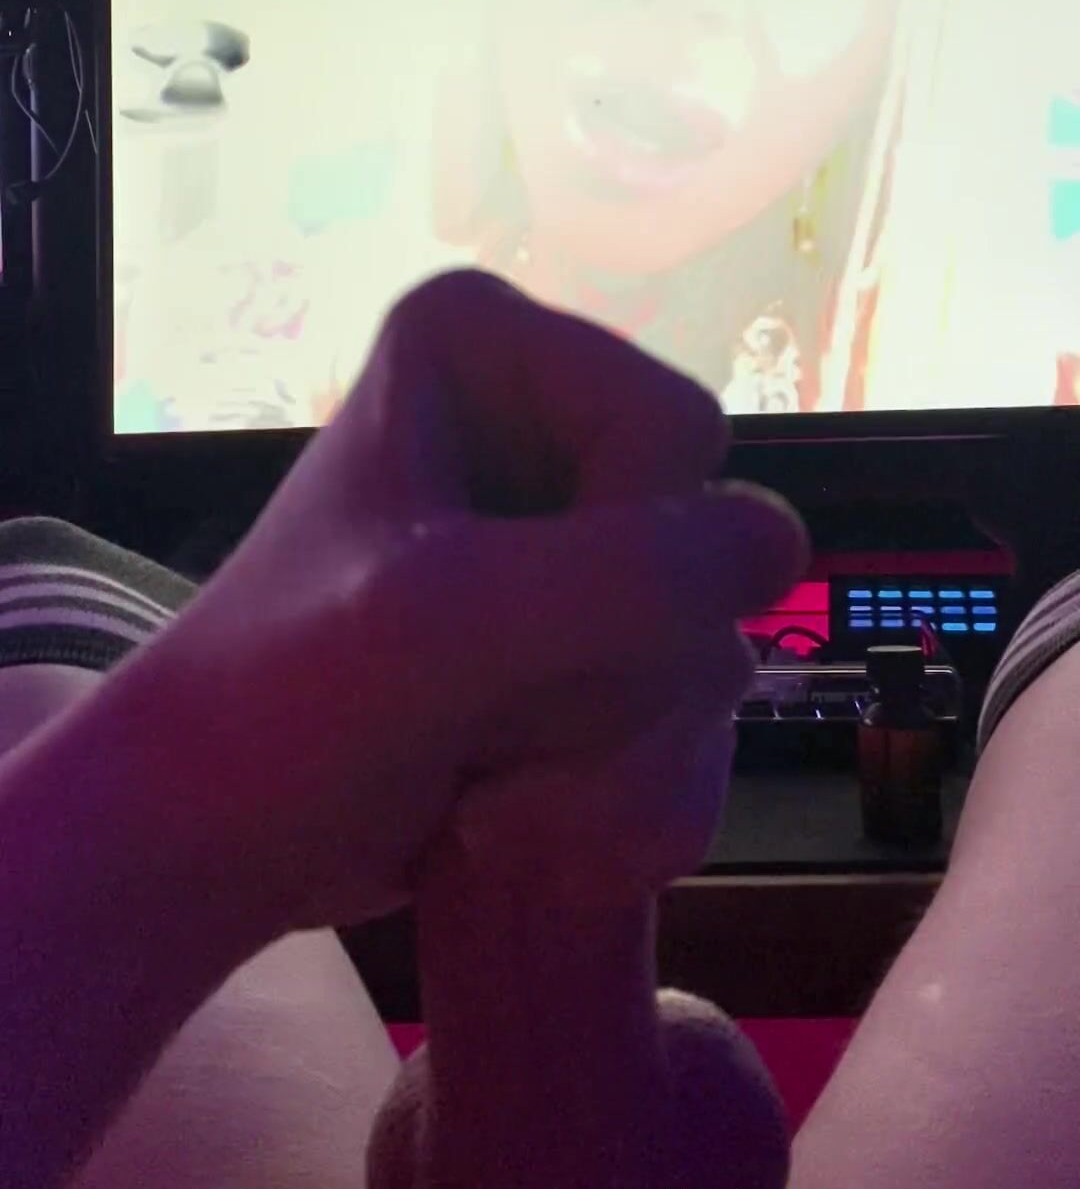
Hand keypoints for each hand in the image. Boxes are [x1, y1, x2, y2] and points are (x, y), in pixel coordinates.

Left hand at [132, 270, 805, 934]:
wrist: (218, 840)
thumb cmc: (290, 700)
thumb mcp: (445, 623)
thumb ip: (624, 576)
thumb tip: (783, 545)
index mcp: (492, 348)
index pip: (678, 430)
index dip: (619, 546)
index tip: (495, 610)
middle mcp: (548, 424)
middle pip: (707, 548)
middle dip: (612, 675)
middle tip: (489, 719)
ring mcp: (580, 545)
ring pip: (710, 652)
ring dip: (616, 754)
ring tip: (490, 781)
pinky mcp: (591, 649)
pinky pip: (693, 721)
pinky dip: (625, 796)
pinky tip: (520, 819)